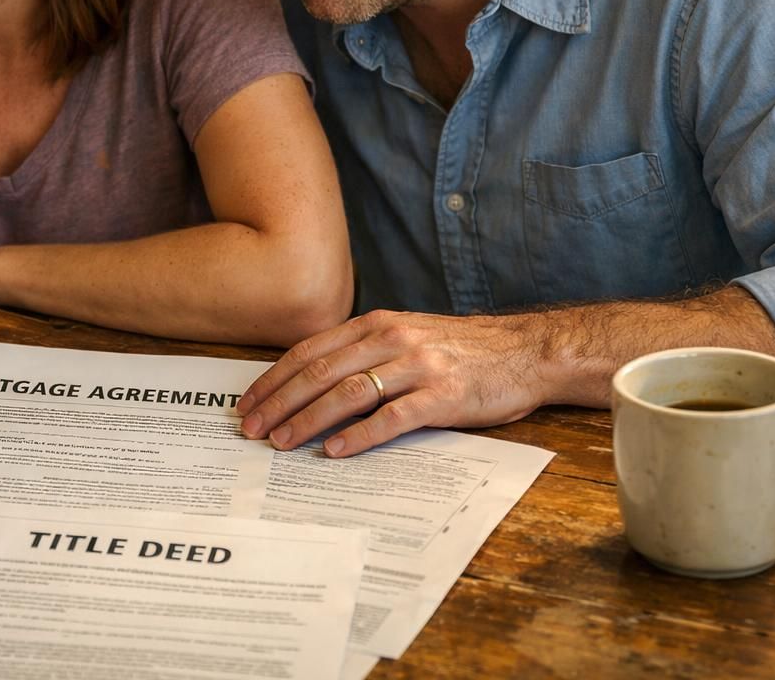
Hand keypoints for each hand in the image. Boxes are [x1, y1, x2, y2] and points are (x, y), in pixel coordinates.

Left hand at [235, 309, 554, 457]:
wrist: (527, 351)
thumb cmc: (464, 349)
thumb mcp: (407, 335)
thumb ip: (365, 351)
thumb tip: (312, 381)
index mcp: (377, 323)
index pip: (310, 351)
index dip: (273, 379)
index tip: (247, 405)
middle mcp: (392, 339)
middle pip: (319, 372)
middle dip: (279, 403)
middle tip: (251, 431)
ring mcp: (418, 366)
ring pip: (347, 393)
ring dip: (308, 420)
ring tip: (282, 443)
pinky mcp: (443, 395)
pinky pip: (392, 417)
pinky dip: (359, 435)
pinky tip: (335, 451)